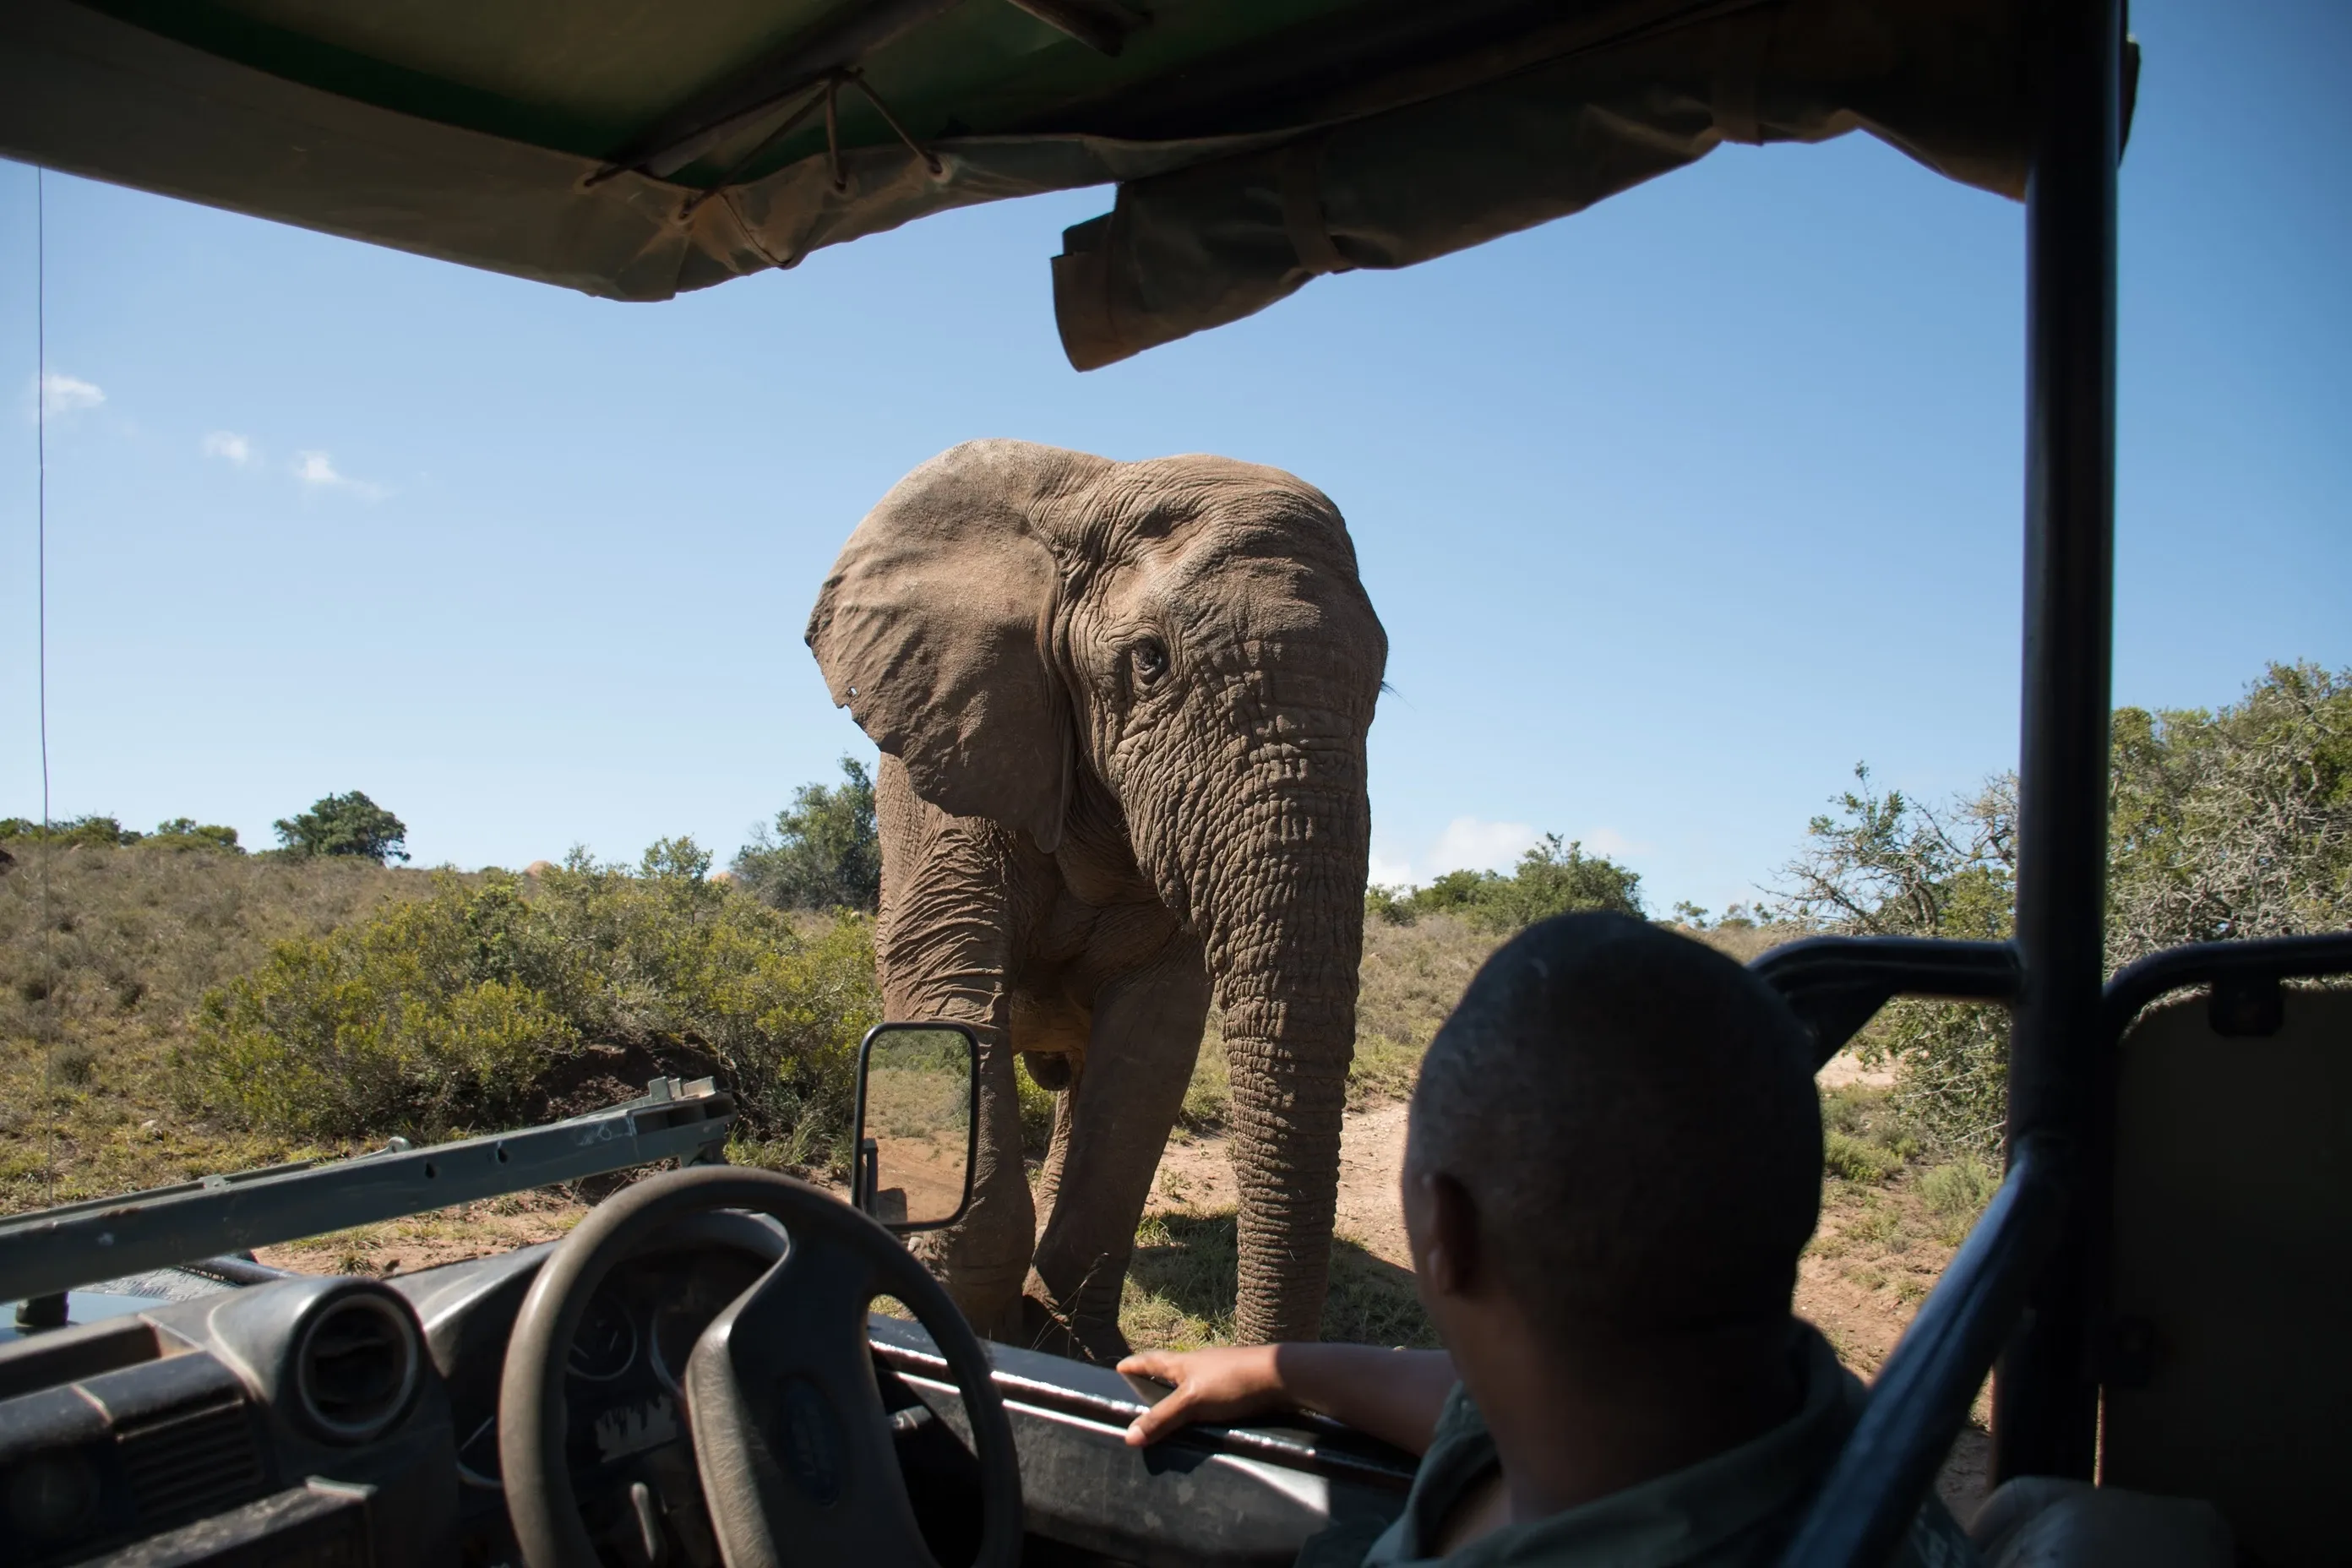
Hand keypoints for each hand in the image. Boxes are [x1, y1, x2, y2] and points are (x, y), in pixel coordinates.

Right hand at [1116, 1345, 1288, 1445]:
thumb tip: (1128, 1435)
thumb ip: (1161, 1419)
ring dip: (1176, 1394)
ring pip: (1189, 1384)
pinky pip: (1208, 1397)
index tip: (1119, 1368)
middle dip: (1154, 1379)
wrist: (1280, 1378)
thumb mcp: (1191, 1401)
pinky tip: (1200, 1420)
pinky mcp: (1235, 1388)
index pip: (1150, 1360)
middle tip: (1138, 1391)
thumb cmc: (1231, 1382)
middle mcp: (1198, 1365)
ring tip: (1166, 1411)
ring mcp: (1218, 1375)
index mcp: (1182, 1363)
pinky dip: (1197, 1406)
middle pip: (1169, 1370)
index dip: (1134, 1364)